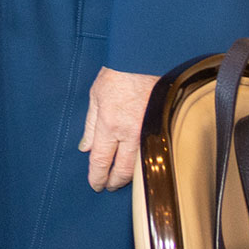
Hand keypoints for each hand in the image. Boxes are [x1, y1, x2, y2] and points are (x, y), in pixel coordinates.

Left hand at [81, 66, 156, 190]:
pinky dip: (146, 164)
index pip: (101, 160)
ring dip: (131, 178)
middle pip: (123, 169)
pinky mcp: (163, 128)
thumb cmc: (117, 76)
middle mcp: (130, 132)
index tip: (95, 185)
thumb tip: (85, 148)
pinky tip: (141, 168)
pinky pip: (154, 153)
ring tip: (122, 181)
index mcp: (109, 124)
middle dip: (114, 182)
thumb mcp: (95, 97)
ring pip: (141, 165)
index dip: (97, 176)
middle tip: (108, 186)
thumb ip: (90, 126)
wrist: (144, 62)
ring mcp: (149, 132)